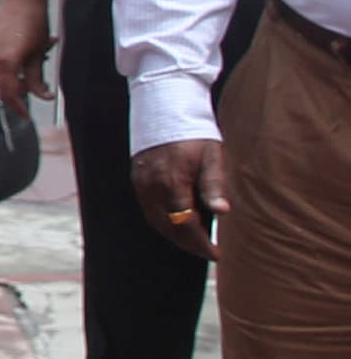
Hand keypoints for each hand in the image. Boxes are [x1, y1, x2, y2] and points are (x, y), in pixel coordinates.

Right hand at [0, 0, 52, 104]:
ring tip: (35, 66)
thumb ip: (37, 79)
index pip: (9, 93)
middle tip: (37, 90)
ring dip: (17, 77)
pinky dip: (10, 66)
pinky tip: (25, 57)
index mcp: (6, 61)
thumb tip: (42, 96)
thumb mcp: (39, 54)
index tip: (26, 116)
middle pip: (3, 85)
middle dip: (19, 91)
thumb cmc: (34, 21)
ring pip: (1, 74)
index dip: (18, 107)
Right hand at [130, 138, 225, 259]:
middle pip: (168, 227)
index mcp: (172, 182)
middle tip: (207, 251)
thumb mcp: (212, 156)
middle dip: (187, 243)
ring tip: (194, 239)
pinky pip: (148, 207)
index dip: (201, 243)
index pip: (185, 224)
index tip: (216, 254)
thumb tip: (222, 212)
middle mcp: (152, 185)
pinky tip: (177, 219)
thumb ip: (214, 185)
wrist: (165, 105)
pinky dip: (162, 220)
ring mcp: (141, 181)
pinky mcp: (137, 176)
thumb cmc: (194, 132)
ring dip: (174, 233)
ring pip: (155, 219)